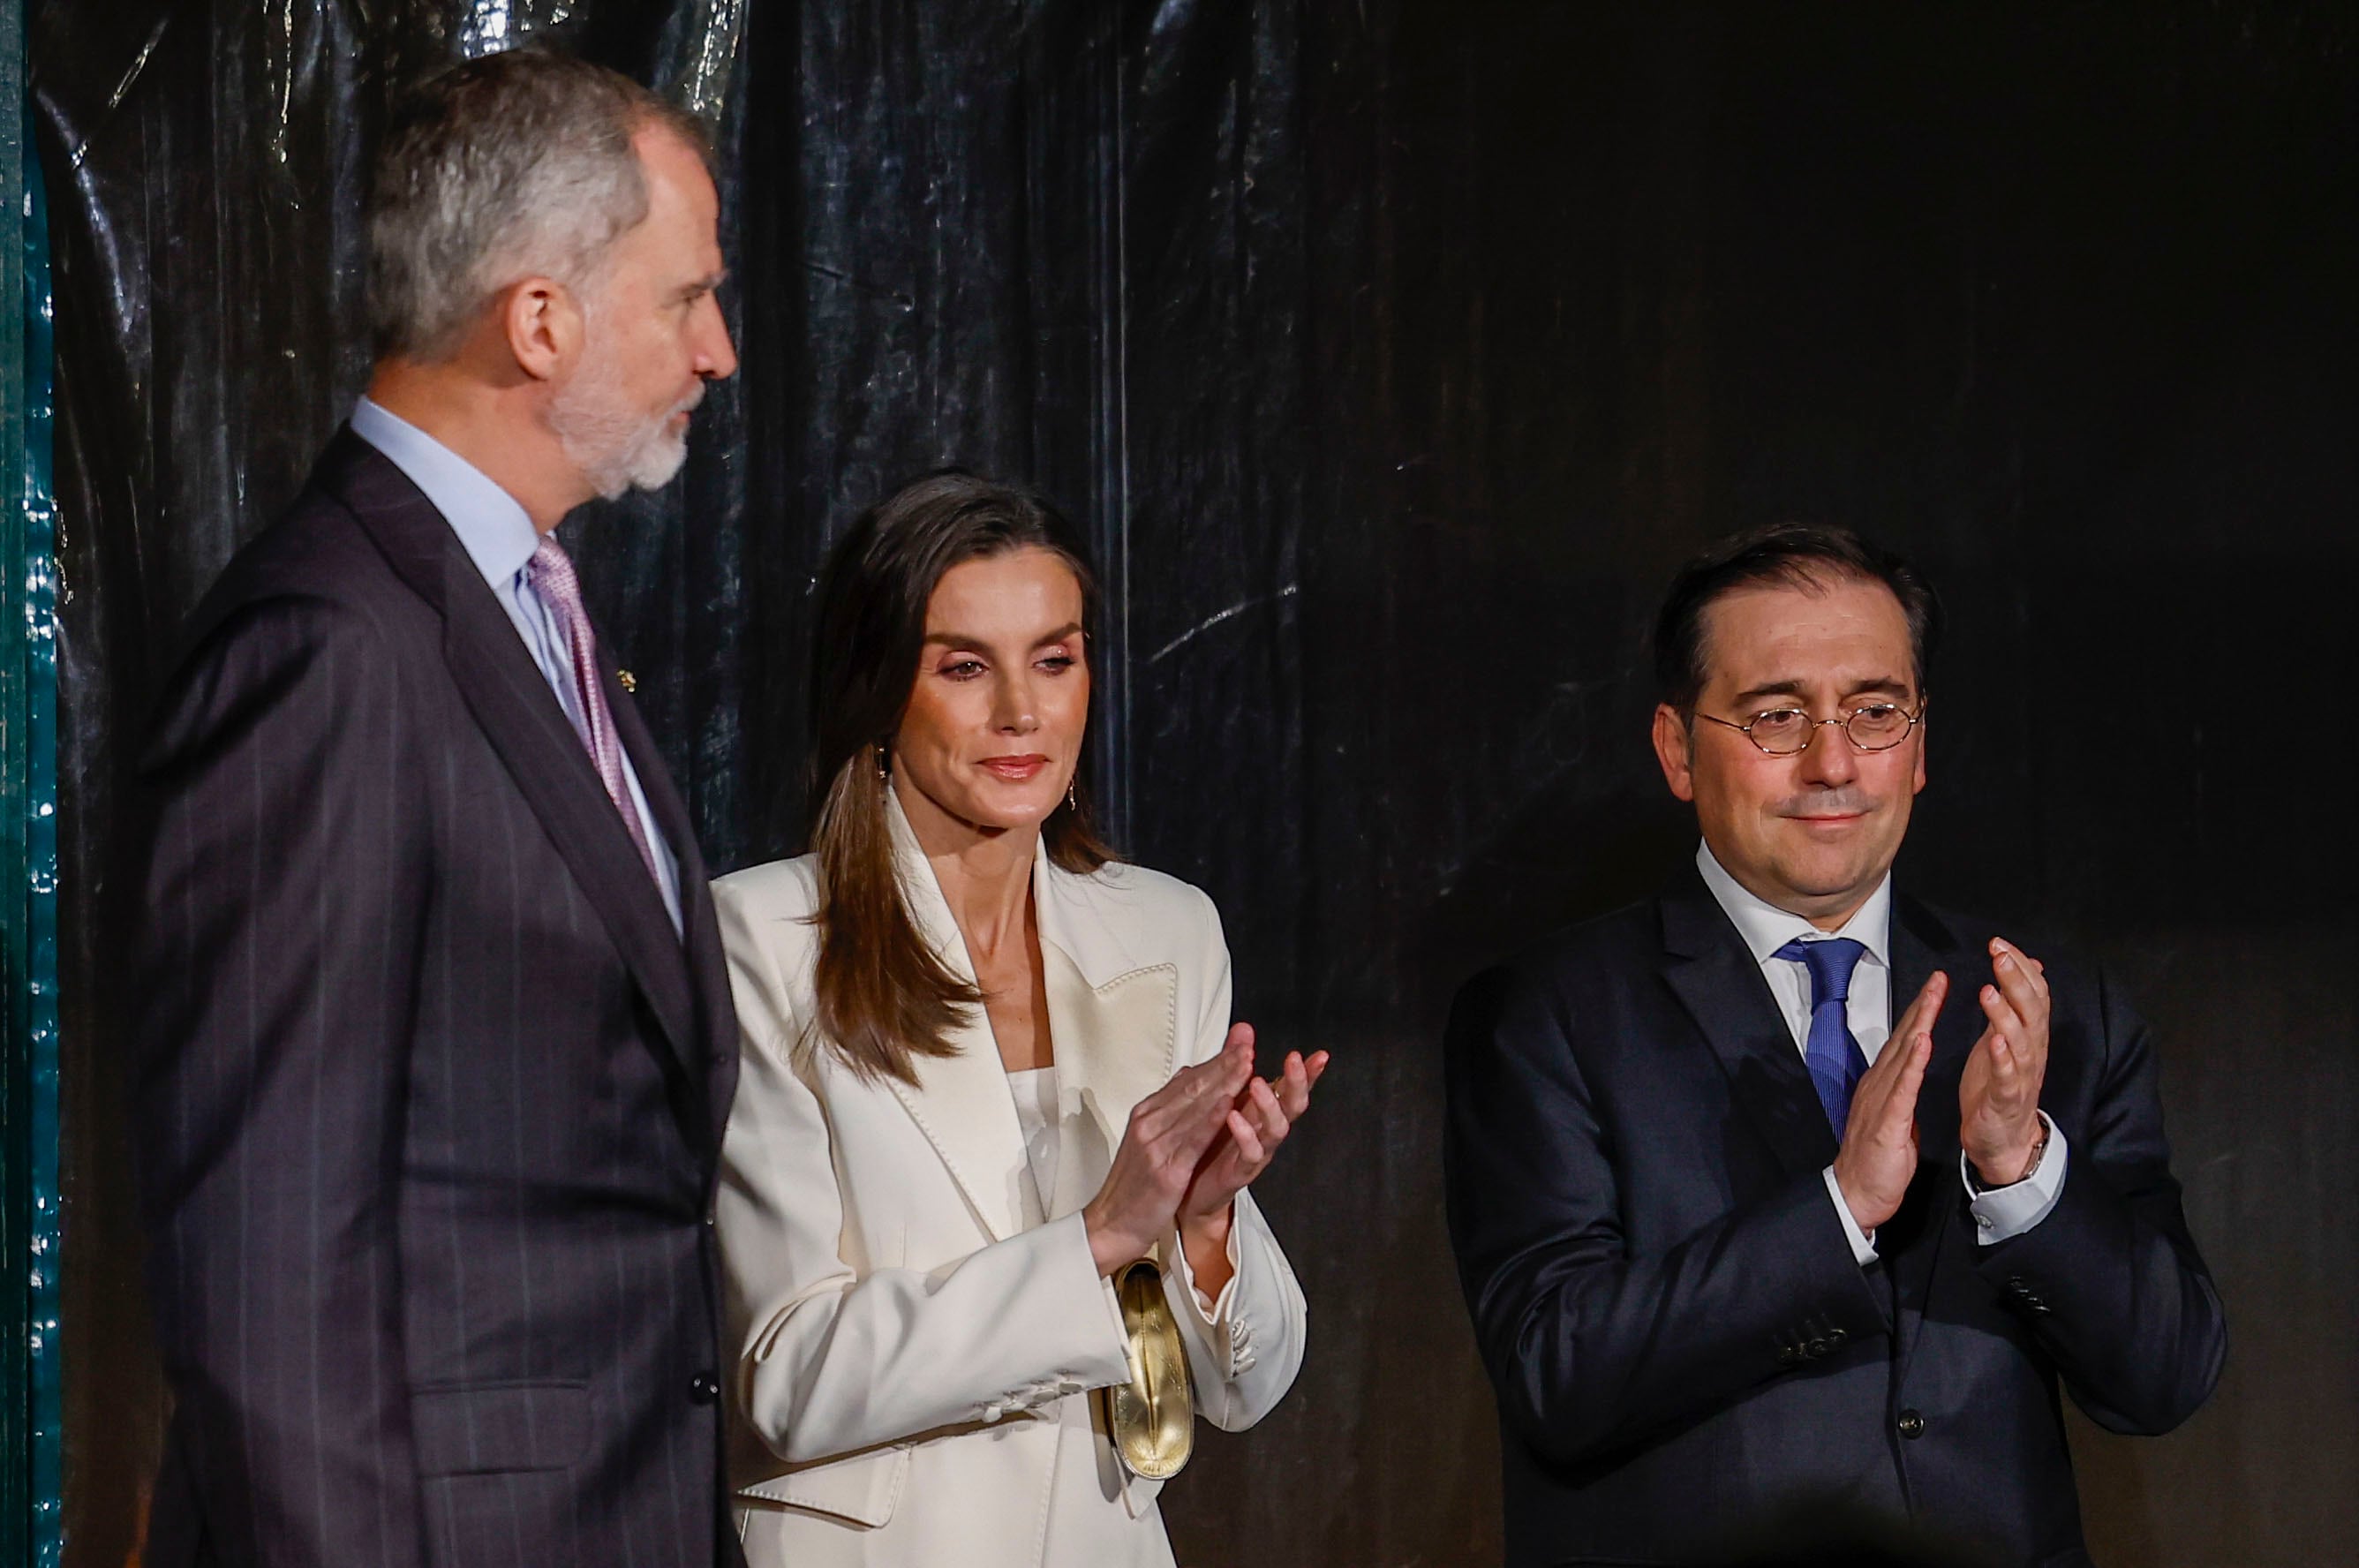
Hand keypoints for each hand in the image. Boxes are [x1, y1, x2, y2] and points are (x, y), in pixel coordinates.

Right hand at [1081, 1026, 1252, 1275]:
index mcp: (1146, 1113)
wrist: (1110, 1224)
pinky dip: (1211, 1119)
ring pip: (1195, 1107)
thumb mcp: (1147, 1141)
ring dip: (1224, 1083)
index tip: (1240, 1044)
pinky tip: (1229, 1104)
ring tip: (1247, 1063)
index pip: (1186, 1081)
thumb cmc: (1133, 1185)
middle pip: (1192, 1087)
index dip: (1215, 1061)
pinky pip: (1192, 1139)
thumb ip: (1169, 1110)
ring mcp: (1155, 1145)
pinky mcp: (1165, 1170)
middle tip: (1248, 1044)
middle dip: (1224, 1064)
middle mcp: (1148, 1122)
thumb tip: (1190, 1076)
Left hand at [1175, 1029, 1328, 1298]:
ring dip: (1269, 1105)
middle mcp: (1265, 1130)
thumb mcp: (1222, 1096)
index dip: (1307, 1073)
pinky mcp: (1239, 1170)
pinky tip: (1233, 1116)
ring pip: (1275, 1129)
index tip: (1320, 1056)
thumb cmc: (1210, 1140)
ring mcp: (1256, 1151)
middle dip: (1297, 1082)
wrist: (1188, 1189)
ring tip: (1259, 1084)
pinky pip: (1249, 1153)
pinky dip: (1244, 1134)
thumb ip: (1235, 1064)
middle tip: (1294, 1061)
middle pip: (1292, 1105)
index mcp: (1262, 1111)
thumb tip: (1243, 1029)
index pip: (1291, 1087)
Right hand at [1831, 971, 1943, 1232]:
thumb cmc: (1876, 1162)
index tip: (1936, 988)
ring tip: (1934, 997)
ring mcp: (1880, 1101)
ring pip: (1903, 1054)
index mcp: (1883, 1085)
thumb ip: (1901, 1095)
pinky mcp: (1886, 1121)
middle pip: (1903, 1038)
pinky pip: (1903, 1087)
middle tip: (1938, 978)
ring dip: (1919, 1022)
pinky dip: (1913, 1062)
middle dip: (1922, 1005)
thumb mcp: (1893, 1120)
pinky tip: (1923, 1042)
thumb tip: (1911, 1077)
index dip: (1921, 1013)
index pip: (1904, 1042)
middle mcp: (1878, 1085)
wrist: (1856, 1194)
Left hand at [1959, 938, 2050, 1185]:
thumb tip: (2029, 964)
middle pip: (2031, 1010)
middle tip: (1998, 954)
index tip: (1999, 943)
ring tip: (1989, 991)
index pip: (2032, 993)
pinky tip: (1994, 1041)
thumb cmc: (1999, 1084)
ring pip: (2020, 1041)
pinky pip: (2008, 1078)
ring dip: (2006, 1015)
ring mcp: (2021, 1075)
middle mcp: (2031, 1051)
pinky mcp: (2006, 1099)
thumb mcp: (2006, 1036)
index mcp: (2028, 1034)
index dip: (2019, 967)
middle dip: (2015, 980)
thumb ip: (2016, 1003)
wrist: (2003, 1138)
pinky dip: (2003, 1059)